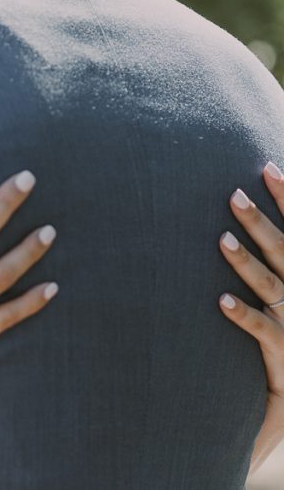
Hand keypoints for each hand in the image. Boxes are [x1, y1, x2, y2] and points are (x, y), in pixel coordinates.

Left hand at [218, 162, 283, 401]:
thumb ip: (275, 259)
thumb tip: (248, 228)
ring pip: (272, 286)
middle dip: (261, 221)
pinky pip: (264, 331)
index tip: (267, 166)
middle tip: (232, 192)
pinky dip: (244, 315)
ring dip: (247, 262)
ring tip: (220, 239)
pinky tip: (221, 301)